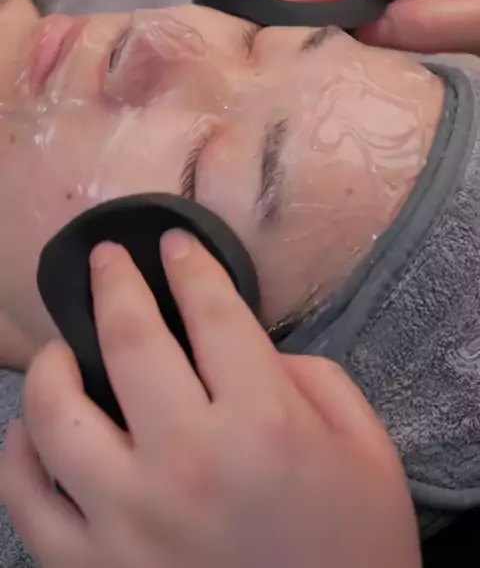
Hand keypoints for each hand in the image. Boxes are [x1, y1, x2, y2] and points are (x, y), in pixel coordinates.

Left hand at [1, 232, 419, 567]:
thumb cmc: (356, 544)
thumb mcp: (365, 446)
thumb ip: (312, 377)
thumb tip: (244, 348)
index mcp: (264, 424)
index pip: (212, 312)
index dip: (190, 266)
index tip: (174, 243)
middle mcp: (188, 462)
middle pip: (131, 341)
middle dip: (115, 283)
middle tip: (107, 258)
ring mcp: (131, 521)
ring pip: (56, 416)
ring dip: (51, 364)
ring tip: (63, 348)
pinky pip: (29, 505)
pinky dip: (18, 457)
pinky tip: (33, 431)